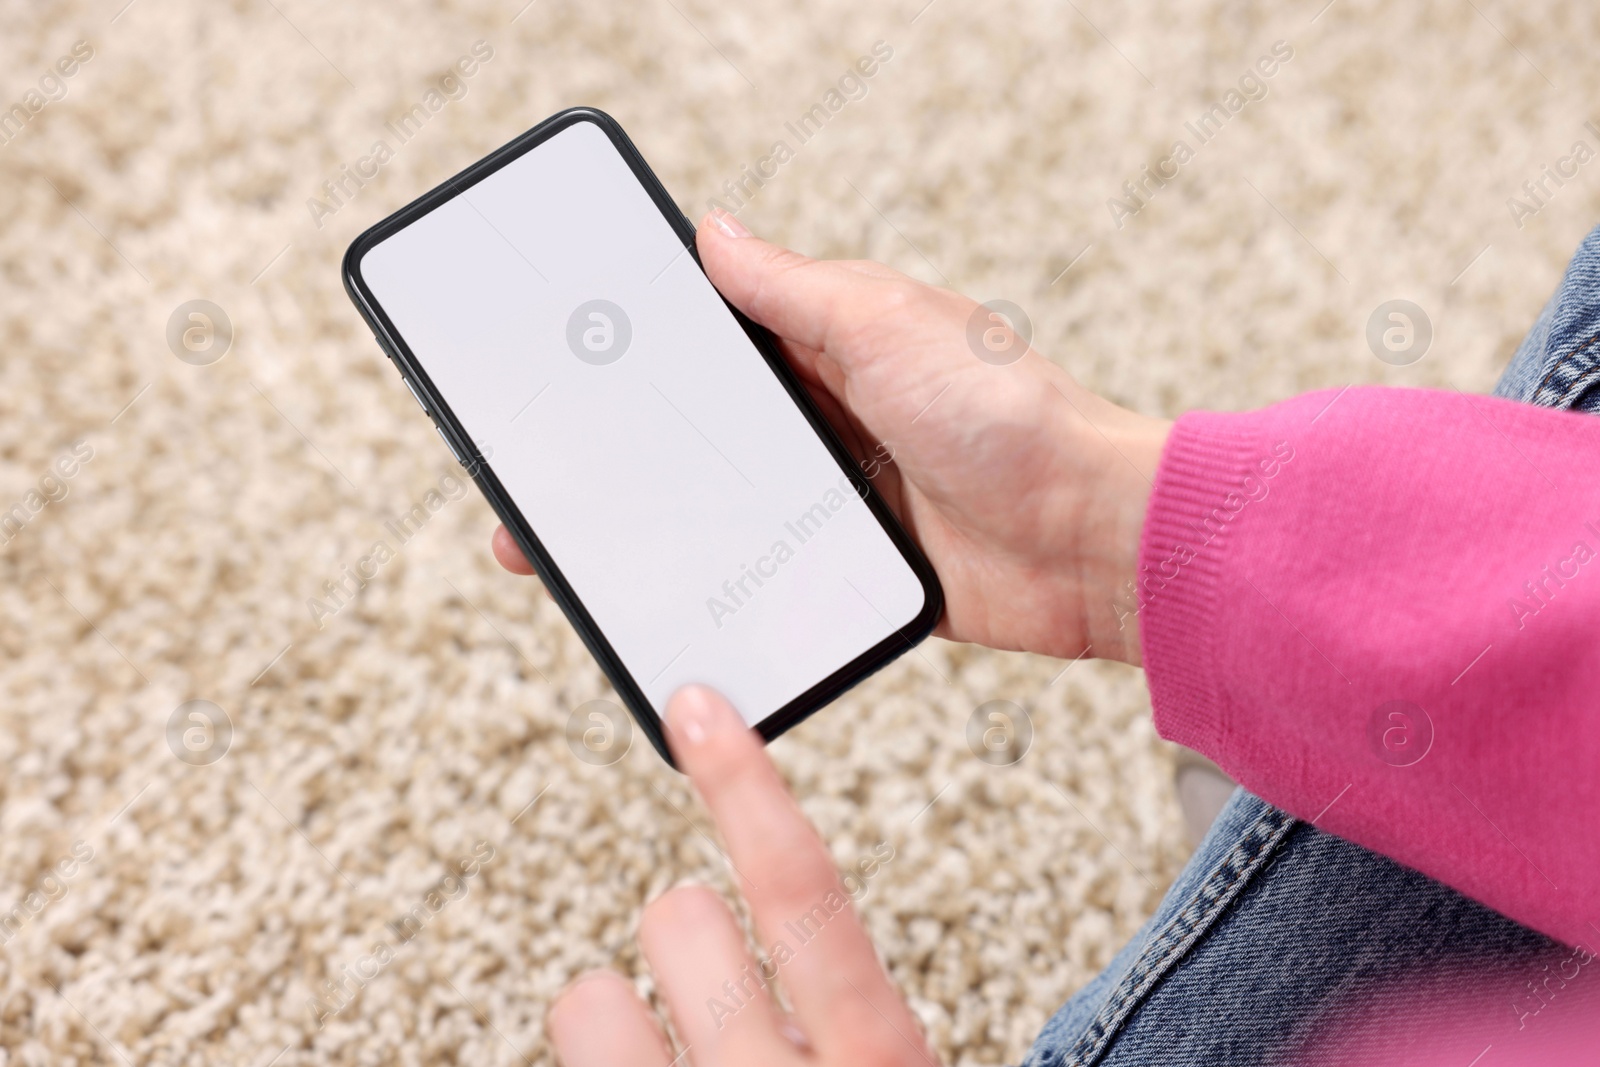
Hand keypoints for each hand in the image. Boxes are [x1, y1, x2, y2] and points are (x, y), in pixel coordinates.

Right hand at [493, 213, 1169, 664]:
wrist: (1086, 538)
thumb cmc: (1005, 412)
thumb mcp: (886, 324)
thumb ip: (792, 290)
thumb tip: (712, 229)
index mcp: (827, 349)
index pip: (710, 341)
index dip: (638, 353)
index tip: (563, 368)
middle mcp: (823, 421)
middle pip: (699, 431)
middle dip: (622, 451)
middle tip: (537, 479)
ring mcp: (834, 498)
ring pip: (720, 507)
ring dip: (656, 523)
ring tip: (570, 555)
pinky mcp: (848, 567)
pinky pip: (766, 573)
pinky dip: (720, 580)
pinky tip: (664, 598)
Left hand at [546, 686, 938, 1066]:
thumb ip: (851, 1022)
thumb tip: (793, 966)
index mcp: (881, 1058)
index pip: (801, 888)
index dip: (744, 786)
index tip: (697, 708)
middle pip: (681, 918)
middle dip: (688, 932)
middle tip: (712, 987)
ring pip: (589, 998)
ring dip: (621, 1018)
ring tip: (662, 1061)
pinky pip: (571, 1032)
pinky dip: (600, 1056)